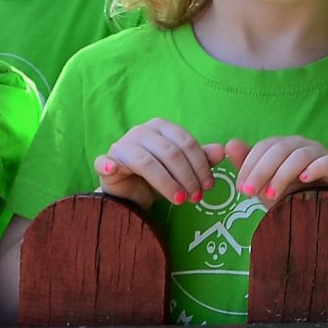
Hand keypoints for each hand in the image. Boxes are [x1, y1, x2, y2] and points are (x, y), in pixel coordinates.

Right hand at [95, 118, 242, 207]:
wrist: (130, 192)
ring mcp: (122, 145)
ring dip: (166, 183)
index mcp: (161, 127)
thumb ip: (201, 159)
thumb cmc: (158, 177)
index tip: (209, 186)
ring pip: (148, 163)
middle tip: (196, 198)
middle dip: (187, 177)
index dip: (200, 165)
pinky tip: (113, 170)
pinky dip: (108, 165)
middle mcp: (141, 131)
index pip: (187, 143)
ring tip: (179, 200)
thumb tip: (222, 151)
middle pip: (170, 153)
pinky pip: (105, 162)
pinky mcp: (107, 161)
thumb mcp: (182, 169)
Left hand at [234, 135, 327, 201]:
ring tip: (270, 196)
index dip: (250, 165)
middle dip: (261, 171)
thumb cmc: (290, 198)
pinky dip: (315, 168)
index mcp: (284, 146)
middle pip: (280, 149)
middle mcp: (303, 145)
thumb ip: (248, 166)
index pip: (264, 146)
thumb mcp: (264, 186)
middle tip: (249, 193)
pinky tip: (304, 180)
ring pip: (300, 155)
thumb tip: (230, 144)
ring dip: (282, 175)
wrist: (318, 216)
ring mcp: (322, 153)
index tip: (241, 189)